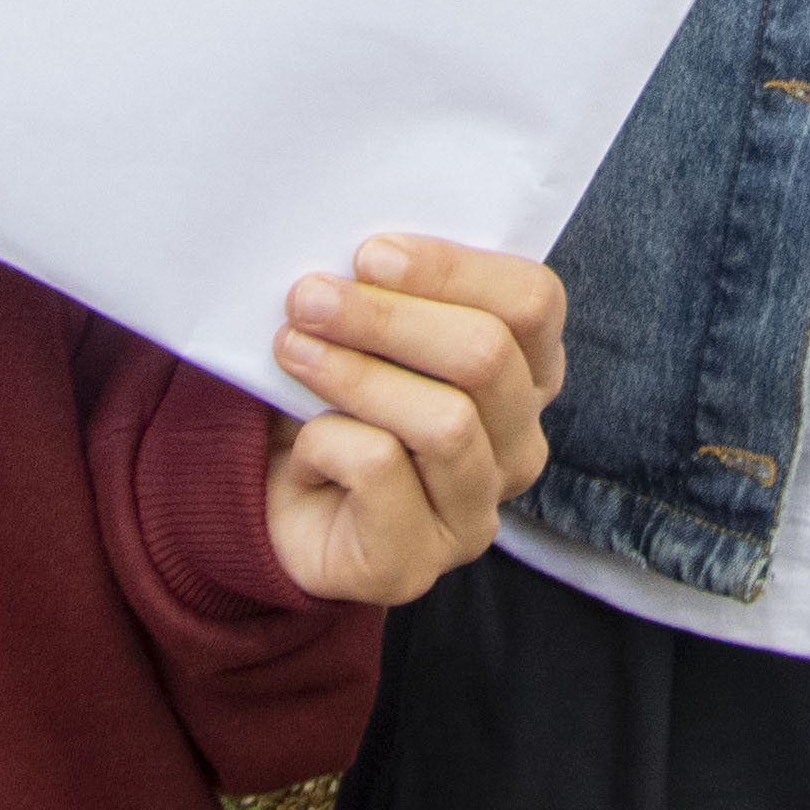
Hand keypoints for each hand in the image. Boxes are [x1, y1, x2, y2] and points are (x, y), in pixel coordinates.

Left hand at [259, 235, 566, 607]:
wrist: (276, 501)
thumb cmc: (334, 397)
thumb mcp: (370, 331)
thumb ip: (390, 289)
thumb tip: (365, 249)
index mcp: (527, 372)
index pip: (533, 303)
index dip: (454, 269)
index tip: (370, 254)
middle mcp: (519, 444)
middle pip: (486, 357)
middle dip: (387, 318)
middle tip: (308, 296)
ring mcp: (476, 511)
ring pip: (444, 421)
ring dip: (355, 373)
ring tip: (291, 348)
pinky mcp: (417, 561)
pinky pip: (381, 473)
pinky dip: (326, 440)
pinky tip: (303, 444)